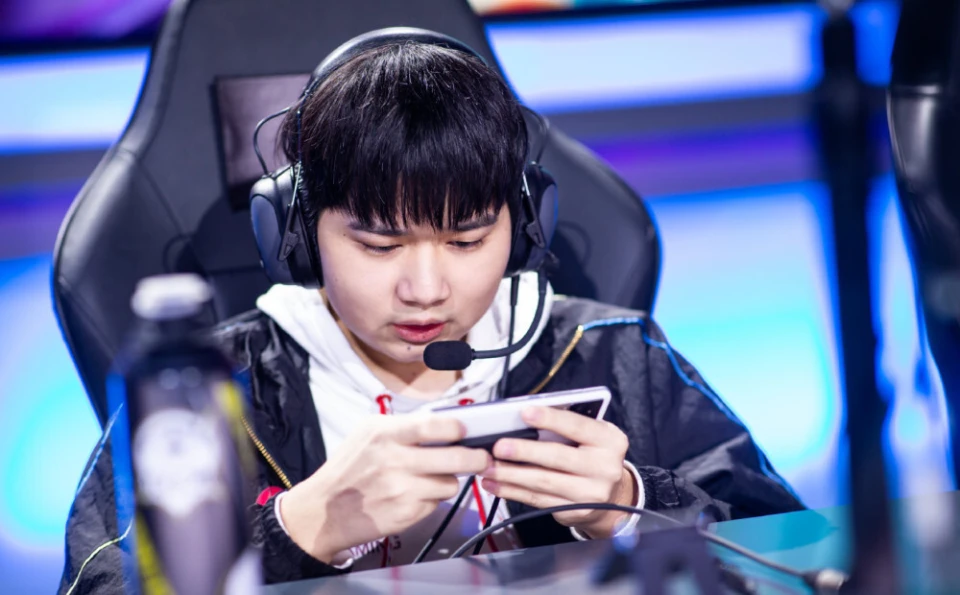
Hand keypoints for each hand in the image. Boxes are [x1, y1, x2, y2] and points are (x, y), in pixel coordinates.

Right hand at [280, 415, 490, 562]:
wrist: (323, 511)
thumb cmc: (347, 469)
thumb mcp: (367, 434)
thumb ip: (403, 427)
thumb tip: (442, 423)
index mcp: (384, 435)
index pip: (434, 426)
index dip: (458, 428)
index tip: (466, 430)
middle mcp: (395, 461)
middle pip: (455, 458)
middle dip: (475, 458)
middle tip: (481, 457)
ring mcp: (402, 490)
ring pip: (450, 483)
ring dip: (448, 480)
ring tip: (434, 476)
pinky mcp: (406, 514)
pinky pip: (436, 503)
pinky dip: (432, 498)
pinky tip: (416, 494)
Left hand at [479, 406, 633, 538]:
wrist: (612, 496)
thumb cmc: (594, 455)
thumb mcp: (592, 435)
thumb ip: (566, 427)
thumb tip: (523, 420)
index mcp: (609, 441)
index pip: (577, 426)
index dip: (550, 419)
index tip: (525, 413)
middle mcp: (604, 468)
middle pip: (557, 457)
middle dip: (524, 452)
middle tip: (499, 447)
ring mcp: (590, 493)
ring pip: (543, 482)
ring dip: (511, 475)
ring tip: (489, 467)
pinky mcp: (574, 512)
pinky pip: (538, 500)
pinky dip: (513, 492)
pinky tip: (496, 485)